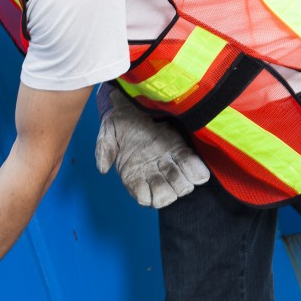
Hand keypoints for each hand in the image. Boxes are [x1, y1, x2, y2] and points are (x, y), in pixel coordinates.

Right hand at [95, 82, 209, 207]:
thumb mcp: (107, 133)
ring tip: (177, 166)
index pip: (144, 197)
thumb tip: (103, 169)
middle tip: (166, 174)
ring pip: (182, 187)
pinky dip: (197, 173)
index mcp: (133, 174)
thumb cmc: (120, 120)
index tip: (148, 182)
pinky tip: (193, 167)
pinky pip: (194, 170)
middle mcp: (152, 173)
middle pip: (166, 196)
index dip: (149, 196)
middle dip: (169, 191)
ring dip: (184, 183)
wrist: (135, 103)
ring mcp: (168, 163)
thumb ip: (104, 150)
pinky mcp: (181, 151)